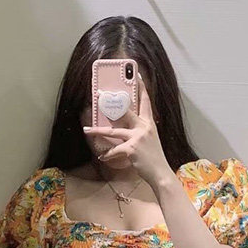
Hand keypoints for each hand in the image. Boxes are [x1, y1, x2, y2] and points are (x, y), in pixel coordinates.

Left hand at [82, 72, 171, 187]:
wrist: (160, 172)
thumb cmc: (154, 157)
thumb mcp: (150, 140)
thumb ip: (140, 131)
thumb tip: (126, 127)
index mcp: (149, 123)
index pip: (145, 101)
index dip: (141, 87)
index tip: (136, 74)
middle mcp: (144, 127)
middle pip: (125, 110)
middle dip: (111, 102)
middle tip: (100, 93)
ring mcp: (138, 137)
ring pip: (113, 131)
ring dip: (98, 131)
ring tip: (86, 130)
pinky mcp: (131, 148)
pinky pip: (114, 150)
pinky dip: (107, 155)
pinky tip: (103, 157)